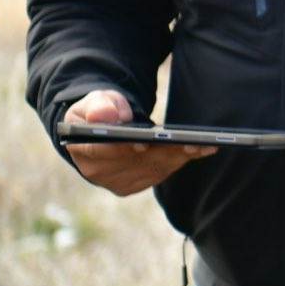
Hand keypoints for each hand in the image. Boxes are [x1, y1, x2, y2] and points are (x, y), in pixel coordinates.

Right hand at [63, 89, 214, 196]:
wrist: (102, 129)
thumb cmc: (100, 111)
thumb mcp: (96, 100)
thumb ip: (100, 105)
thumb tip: (107, 117)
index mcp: (82, 149)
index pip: (102, 151)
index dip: (123, 148)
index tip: (144, 142)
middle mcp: (98, 171)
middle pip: (136, 162)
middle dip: (164, 151)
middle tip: (191, 142)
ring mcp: (117, 181)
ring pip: (153, 168)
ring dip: (179, 156)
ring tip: (203, 145)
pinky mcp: (135, 184)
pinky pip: (162, 172)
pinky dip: (181, 160)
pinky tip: (201, 150)